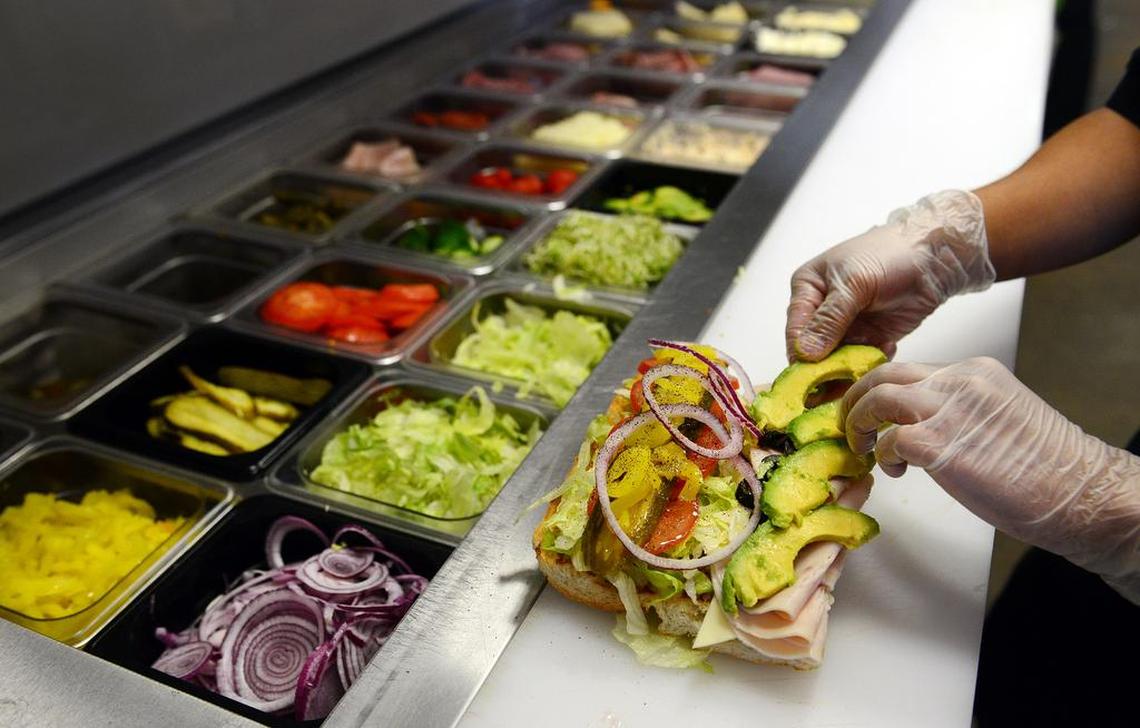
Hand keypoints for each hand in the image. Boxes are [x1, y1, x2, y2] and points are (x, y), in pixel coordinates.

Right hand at [785, 190, 995, 360]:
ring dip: (849, 368)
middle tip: (838, 379)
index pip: (796, 330)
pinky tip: (886, 347)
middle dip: (824, 368)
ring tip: (865, 363)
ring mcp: (846, 327)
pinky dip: (871, 362)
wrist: (934, 256)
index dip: (800, 355)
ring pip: (836, 361)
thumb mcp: (853, 283)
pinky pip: (862, 362)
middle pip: (813, 352)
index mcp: (808, 290)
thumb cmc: (890, 254)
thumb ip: (828, 319)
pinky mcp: (870, 339)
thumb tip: (805, 352)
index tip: (807, 379)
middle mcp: (822, 311)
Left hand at [842, 357, 1139, 602]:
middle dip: (856, 399)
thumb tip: (919, 424)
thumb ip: (959, 409)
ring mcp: (949, 410)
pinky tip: (895, 471)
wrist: (1079, 492)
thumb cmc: (1044, 467)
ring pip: (878, 398)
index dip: (880, 391)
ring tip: (864, 447)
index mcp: (974, 372)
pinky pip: (889, 440)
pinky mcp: (941, 445)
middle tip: (851, 425)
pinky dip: (882, 456)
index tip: (869, 413)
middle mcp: (960, 382)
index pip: (909, 369)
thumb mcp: (997, 417)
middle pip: (883, 374)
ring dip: (859, 423)